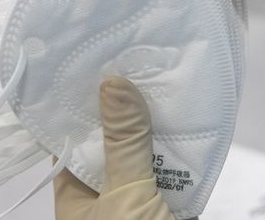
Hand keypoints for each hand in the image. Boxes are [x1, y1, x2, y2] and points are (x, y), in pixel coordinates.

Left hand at [53, 76, 174, 219]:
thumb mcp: (124, 193)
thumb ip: (122, 142)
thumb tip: (112, 81)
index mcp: (76, 199)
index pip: (73, 143)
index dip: (84, 108)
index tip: (99, 69)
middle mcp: (106, 196)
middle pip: (115, 145)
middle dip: (127, 112)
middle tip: (137, 62)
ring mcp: (140, 199)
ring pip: (148, 156)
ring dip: (160, 128)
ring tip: (164, 76)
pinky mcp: (174, 202)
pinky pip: (178, 171)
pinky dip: (186, 149)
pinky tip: (191, 113)